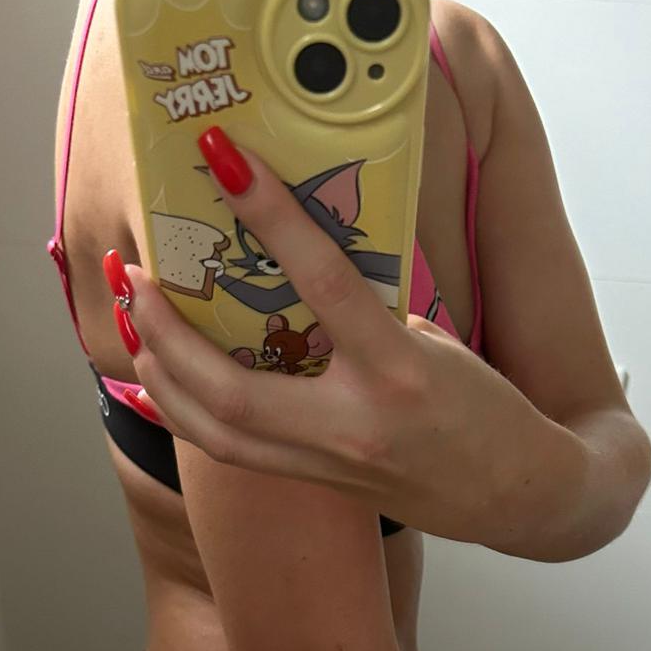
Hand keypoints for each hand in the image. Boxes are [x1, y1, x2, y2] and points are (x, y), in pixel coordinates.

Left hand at [119, 128, 559, 543]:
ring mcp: (330, 463)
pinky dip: (186, 411)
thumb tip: (299, 275)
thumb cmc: (484, 409)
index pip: (324, 283)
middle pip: (231, 388)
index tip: (224, 157)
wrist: (517, 492)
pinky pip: (233, 450)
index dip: (270, 216)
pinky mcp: (318, 481)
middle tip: (133, 273)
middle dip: (167, 329)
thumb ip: (369, 316)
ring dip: (160, 374)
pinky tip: (159, 378)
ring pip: (215, 430)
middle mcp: (356, 426)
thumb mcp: (436, 344)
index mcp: (399, 372)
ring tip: (133, 321)